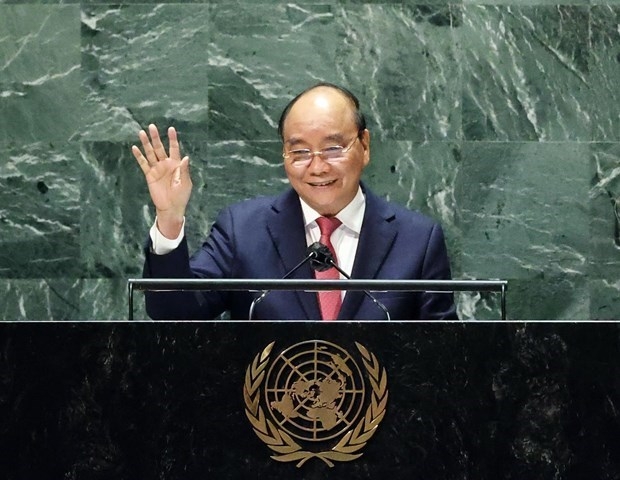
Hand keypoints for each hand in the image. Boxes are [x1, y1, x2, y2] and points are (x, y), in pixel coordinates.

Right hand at [132, 124, 191, 238]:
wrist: (171, 207)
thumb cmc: (181, 196)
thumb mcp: (186, 183)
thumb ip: (184, 170)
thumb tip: (186, 157)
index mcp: (176, 164)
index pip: (174, 148)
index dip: (172, 139)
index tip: (171, 128)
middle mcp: (165, 164)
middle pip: (159, 148)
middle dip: (156, 137)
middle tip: (151, 126)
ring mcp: (157, 169)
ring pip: (150, 153)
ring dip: (146, 143)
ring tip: (141, 132)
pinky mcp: (149, 175)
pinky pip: (143, 164)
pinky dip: (139, 156)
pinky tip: (135, 148)